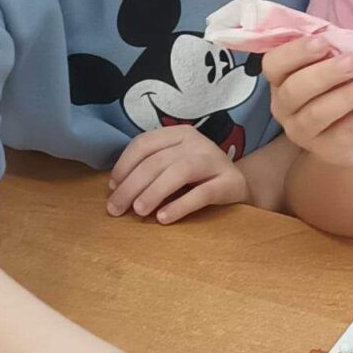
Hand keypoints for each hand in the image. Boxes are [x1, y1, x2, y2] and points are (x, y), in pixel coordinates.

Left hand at [109, 126, 248, 224]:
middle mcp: (198, 142)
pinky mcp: (230, 182)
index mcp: (179, 133)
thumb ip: (150, 171)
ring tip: (138, 212)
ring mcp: (215, 160)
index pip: (144, 143)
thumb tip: (116, 189)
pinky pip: (202, 193)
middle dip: (131, 186)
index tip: (112, 188)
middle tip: (116, 209)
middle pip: (157, 161)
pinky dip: (180, 206)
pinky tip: (163, 218)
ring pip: (179, 172)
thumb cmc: (197, 178)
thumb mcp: (173, 166)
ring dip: (153, 192)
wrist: (240, 186)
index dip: (124, 165)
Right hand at [263, 38, 352, 168]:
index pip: (274, 64)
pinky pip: (349, 130)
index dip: (295, 52)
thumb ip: (337, 51)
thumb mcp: (337, 67)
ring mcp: (304, 132)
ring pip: (319, 113)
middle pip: (294, 90)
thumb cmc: (343, 89)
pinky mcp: (330, 149)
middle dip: (325, 73)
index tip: (323, 41)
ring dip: (351, 93)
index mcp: (281, 80)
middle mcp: (285, 108)